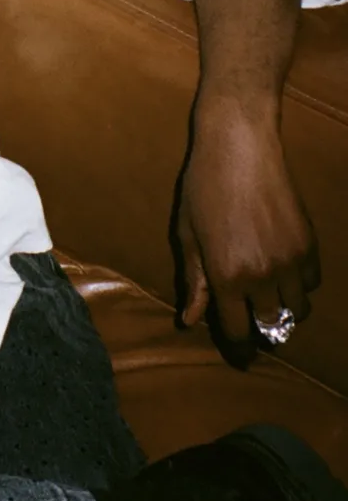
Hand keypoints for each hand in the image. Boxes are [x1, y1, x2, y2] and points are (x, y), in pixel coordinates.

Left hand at [177, 100, 319, 351]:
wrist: (239, 145)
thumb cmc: (203, 185)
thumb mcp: (187, 234)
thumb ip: (193, 280)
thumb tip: (190, 321)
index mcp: (226, 276)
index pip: (238, 333)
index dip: (238, 350)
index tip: (240, 355)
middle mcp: (261, 275)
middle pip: (270, 327)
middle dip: (261, 331)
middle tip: (252, 321)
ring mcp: (290, 261)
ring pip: (297, 311)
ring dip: (283, 311)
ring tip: (269, 298)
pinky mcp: (309, 244)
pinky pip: (312, 283)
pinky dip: (300, 285)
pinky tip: (284, 271)